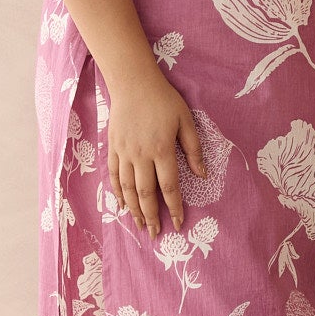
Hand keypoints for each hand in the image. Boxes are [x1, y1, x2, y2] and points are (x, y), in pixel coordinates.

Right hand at [106, 70, 205, 236]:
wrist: (133, 82)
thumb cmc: (164, 100)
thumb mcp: (186, 120)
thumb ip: (193, 149)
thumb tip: (202, 175)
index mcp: (162, 150)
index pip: (169, 187)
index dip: (174, 208)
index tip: (179, 224)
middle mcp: (140, 155)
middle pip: (145, 194)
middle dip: (151, 216)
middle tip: (155, 233)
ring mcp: (124, 152)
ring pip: (126, 189)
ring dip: (133, 210)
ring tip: (138, 225)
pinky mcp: (113, 148)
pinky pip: (113, 175)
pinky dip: (116, 192)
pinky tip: (121, 205)